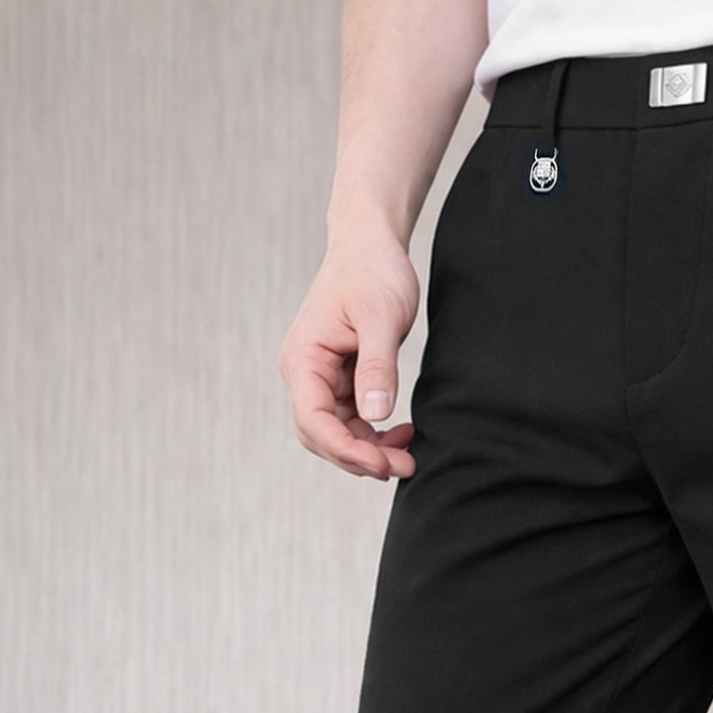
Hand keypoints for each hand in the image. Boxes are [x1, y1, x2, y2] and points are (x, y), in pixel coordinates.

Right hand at [278, 231, 419, 479]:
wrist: (371, 246)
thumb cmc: (373, 272)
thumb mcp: (381, 317)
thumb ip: (378, 365)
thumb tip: (375, 413)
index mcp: (303, 358)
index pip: (313, 421)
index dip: (346, 450)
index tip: (383, 464)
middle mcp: (305, 373)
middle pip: (322, 436)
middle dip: (361, 458)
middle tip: (406, 467)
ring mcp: (321, 379)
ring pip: (338, 434)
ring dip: (371, 452)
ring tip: (409, 457)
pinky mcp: (340, 381)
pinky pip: (352, 421)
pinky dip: (375, 436)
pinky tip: (403, 435)